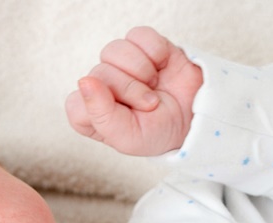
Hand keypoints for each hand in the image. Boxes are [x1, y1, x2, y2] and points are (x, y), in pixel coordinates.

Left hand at [65, 26, 202, 156]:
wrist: (196, 116)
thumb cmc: (158, 132)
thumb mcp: (128, 137)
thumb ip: (101, 114)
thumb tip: (84, 81)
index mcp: (90, 114)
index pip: (76, 104)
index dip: (102, 109)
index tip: (126, 117)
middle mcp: (100, 86)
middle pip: (99, 74)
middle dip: (131, 90)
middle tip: (152, 104)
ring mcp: (119, 63)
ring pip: (113, 50)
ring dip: (141, 70)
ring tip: (154, 84)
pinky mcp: (140, 45)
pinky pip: (137, 35)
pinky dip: (155, 51)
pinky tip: (162, 66)